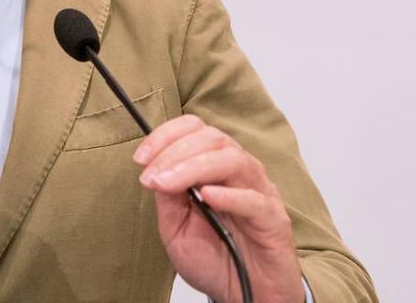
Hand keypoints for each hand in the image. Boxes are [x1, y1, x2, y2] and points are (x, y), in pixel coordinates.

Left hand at [134, 115, 304, 302]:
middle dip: (174, 151)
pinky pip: (254, 200)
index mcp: (217, 167)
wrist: (245, 295)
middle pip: (213, 139)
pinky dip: (229, 195)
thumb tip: (154, 169)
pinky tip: (207, 196)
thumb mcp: (177, 228)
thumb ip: (168, 198)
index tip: (141, 158)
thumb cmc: (216, 258)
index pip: (196, 130)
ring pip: (232, 160)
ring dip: (194, 167)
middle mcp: (240, 173)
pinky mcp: (273, 220)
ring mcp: (259, 193)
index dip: (166, 136)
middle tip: (151, 176)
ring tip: (168, 183)